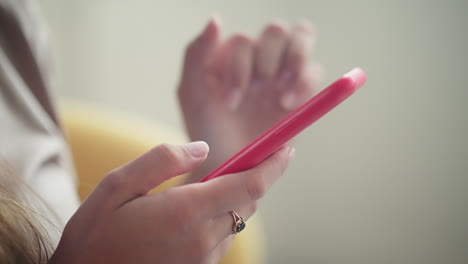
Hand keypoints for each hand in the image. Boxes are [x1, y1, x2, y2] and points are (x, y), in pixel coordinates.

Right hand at [49, 142, 291, 263]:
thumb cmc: (96, 235)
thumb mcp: (117, 186)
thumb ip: (162, 160)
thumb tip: (202, 149)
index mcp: (186, 211)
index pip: (250, 184)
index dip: (274, 164)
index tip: (286, 148)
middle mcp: (203, 238)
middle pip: (248, 201)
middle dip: (252, 177)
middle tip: (241, 160)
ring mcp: (203, 258)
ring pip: (236, 220)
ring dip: (232, 199)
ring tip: (203, 189)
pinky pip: (222, 238)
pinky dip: (219, 219)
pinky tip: (191, 215)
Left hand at [178, 18, 322, 179]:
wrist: (231, 163)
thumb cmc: (208, 129)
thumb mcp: (192, 92)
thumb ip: (196, 53)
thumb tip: (216, 20)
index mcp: (231, 56)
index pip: (243, 40)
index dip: (240, 69)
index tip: (232, 103)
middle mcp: (258, 59)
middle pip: (276, 31)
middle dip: (267, 61)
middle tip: (259, 90)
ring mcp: (282, 72)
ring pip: (302, 36)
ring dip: (295, 60)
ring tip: (281, 96)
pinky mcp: (301, 90)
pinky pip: (315, 70)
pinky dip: (305, 83)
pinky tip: (288, 105)